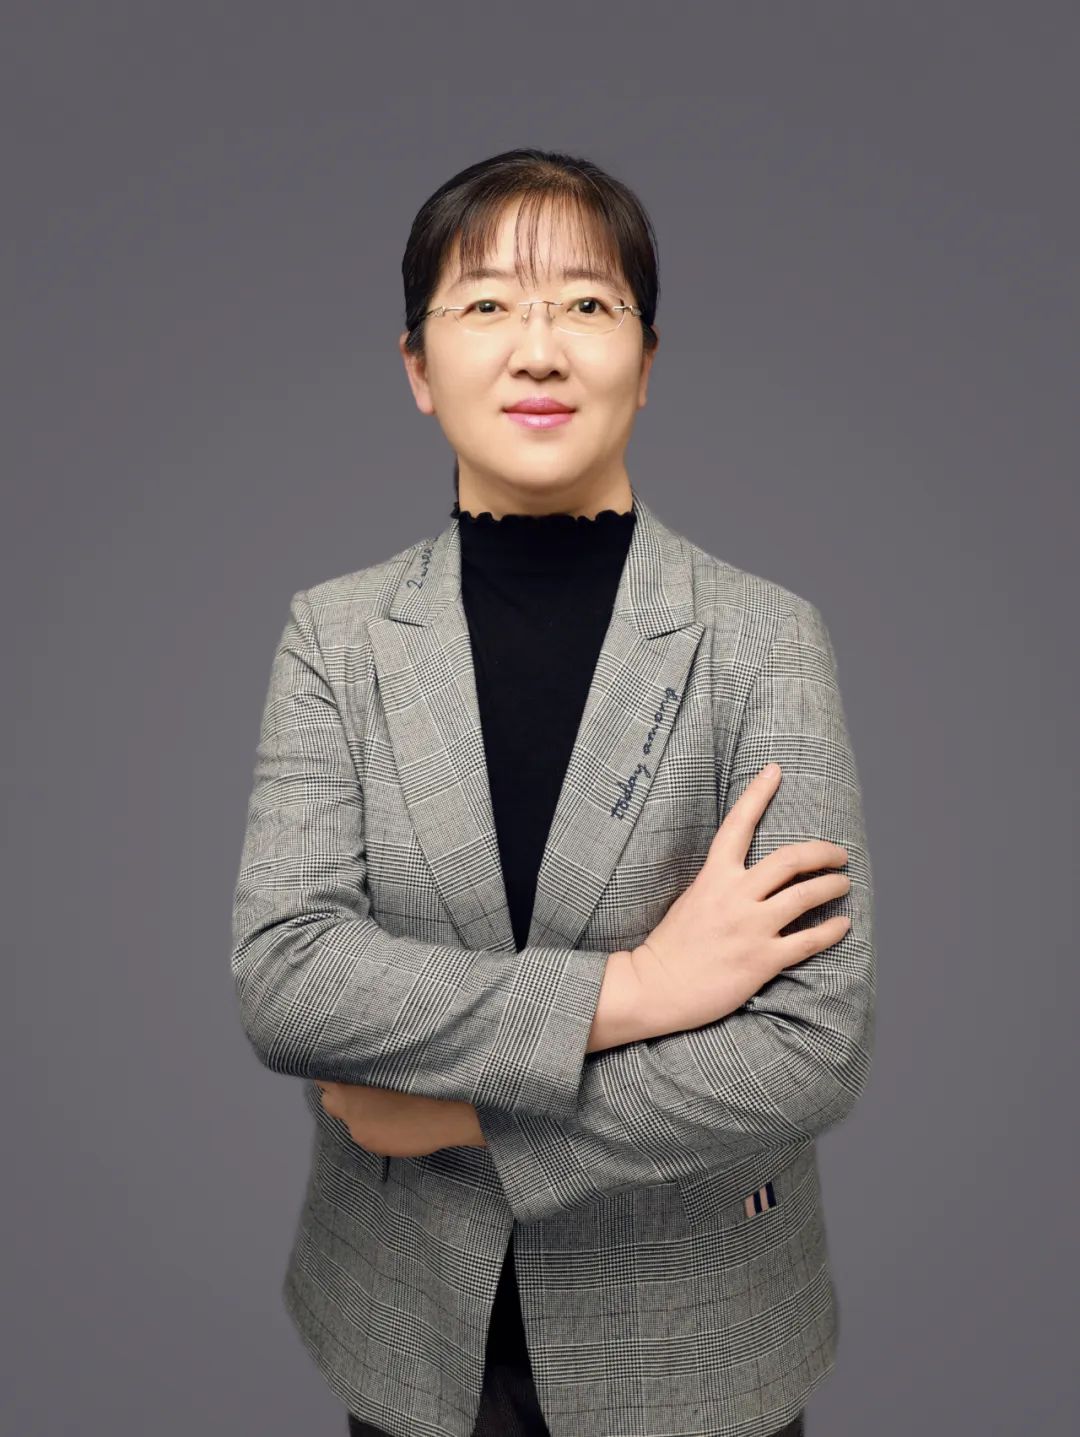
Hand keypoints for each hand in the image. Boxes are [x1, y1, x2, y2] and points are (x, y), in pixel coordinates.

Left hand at [317, 1081, 484, 1156]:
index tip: (339, 1069)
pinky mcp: (371, 1142)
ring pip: (349, 1118)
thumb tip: (358, 1068)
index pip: (322, 1077)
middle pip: (329, 1100)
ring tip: (384, 1105)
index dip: (328, 1072)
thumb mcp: (391, 1065)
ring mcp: (358, 1128)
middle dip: (340, 1095)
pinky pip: (366, 1132)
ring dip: (359, 1112)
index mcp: (349, 1084)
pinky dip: (374, 1126)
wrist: (444, 1112)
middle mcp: (348, 1107)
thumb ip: (367, 1069)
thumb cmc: (420, 1082)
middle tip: (360, 1087)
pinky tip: (394, 1120)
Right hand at [629, 763, 851, 1036]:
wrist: (655, 987)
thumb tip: (749, 874)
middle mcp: (735, 897)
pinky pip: (808, 941)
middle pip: (790, 860)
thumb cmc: (671, 945)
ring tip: (844, 884)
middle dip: (823, 852)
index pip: (738, 825)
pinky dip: (831, 931)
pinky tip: (843, 925)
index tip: (775, 770)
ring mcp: (750, 928)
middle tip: (839, 853)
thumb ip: (720, 883)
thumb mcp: (692, 899)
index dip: (757, 793)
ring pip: (805, 896)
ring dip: (832, 886)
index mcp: (713, 877)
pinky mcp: (762, 960)